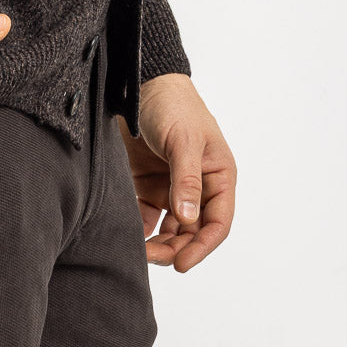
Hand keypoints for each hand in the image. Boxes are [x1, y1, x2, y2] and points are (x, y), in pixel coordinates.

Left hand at [116, 74, 235, 271]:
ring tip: (139, 252)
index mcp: (218, 175)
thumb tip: (190, 221)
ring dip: (158, 244)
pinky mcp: (147, 184)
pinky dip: (141, 229)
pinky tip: (129, 236)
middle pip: (192, 231)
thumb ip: (187, 181)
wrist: (140, 82)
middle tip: (152, 258)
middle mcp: (198, 186)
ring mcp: (172, 186)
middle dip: (176, 248)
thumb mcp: (183, 141)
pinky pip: (147, 216)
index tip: (182, 264)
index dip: (203, 246)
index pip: (217, 222)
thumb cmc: (172, 106)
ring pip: (170, 229)